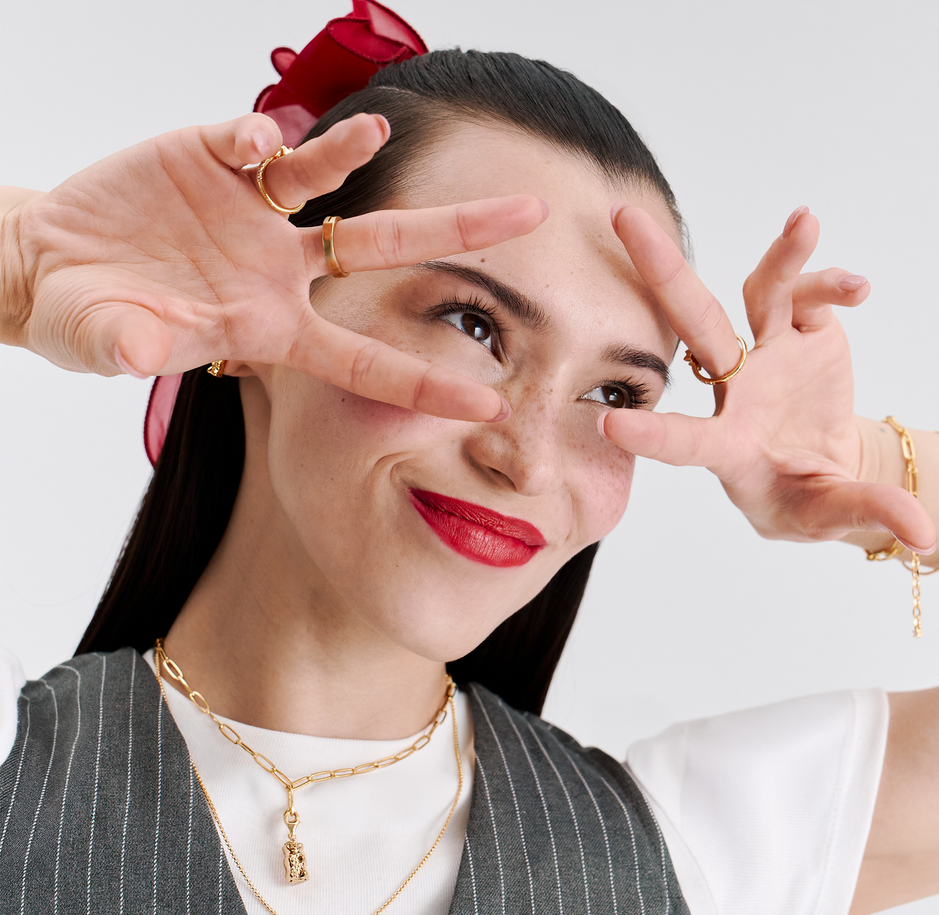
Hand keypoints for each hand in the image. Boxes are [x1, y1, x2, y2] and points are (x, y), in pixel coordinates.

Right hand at [2, 113, 546, 420]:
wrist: (51, 261)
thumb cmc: (91, 317)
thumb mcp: (104, 337)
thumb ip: (129, 342)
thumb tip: (143, 345)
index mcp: (274, 327)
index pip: (365, 362)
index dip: (426, 385)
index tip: (491, 403)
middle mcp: (282, 268)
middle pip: (387, 246)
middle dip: (460, 230)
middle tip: (533, 213)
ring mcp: (255, 212)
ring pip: (327, 179)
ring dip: (350, 154)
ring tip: (374, 132)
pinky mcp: (215, 159)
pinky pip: (256, 144)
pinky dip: (262, 137)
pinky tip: (254, 141)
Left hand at [600, 205, 936, 551]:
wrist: (826, 467)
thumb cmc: (803, 499)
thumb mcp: (826, 515)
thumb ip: (863, 513)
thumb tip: (918, 532)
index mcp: (726, 446)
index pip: (684, 440)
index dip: (652, 433)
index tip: (609, 423)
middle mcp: (735, 389)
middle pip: (695, 324)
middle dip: (661, 271)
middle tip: (624, 218)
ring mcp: (768, 354)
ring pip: (760, 295)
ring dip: (781, 259)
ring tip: (806, 223)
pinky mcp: (806, 333)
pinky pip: (811, 296)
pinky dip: (831, 284)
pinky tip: (857, 287)